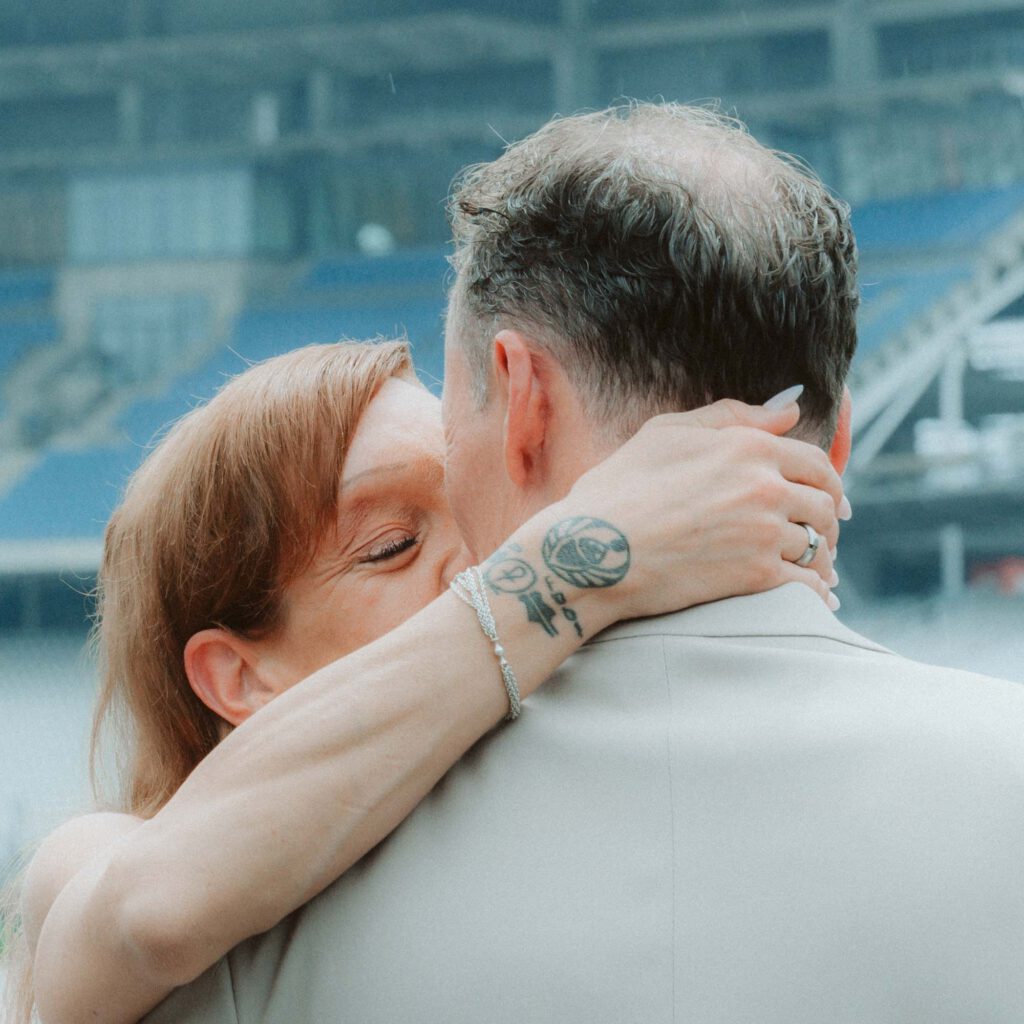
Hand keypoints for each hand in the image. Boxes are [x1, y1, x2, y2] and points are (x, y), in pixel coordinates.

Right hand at [558, 397, 845, 620]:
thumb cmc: (618, 488)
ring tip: (818, 569)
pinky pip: (808, 586)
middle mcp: (764, 486)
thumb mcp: (666, 433)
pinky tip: (816, 598)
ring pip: (819, 546)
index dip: (827, 481)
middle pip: (825, 505)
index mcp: (748, 447)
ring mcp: (763, 532)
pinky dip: (817, 593)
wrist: (592, 549)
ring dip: (823, 558)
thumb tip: (790, 407)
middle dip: (829, 520)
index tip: (829, 498)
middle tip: (823, 534)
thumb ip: (732, 415)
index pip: (815, 462)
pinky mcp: (756, 576)